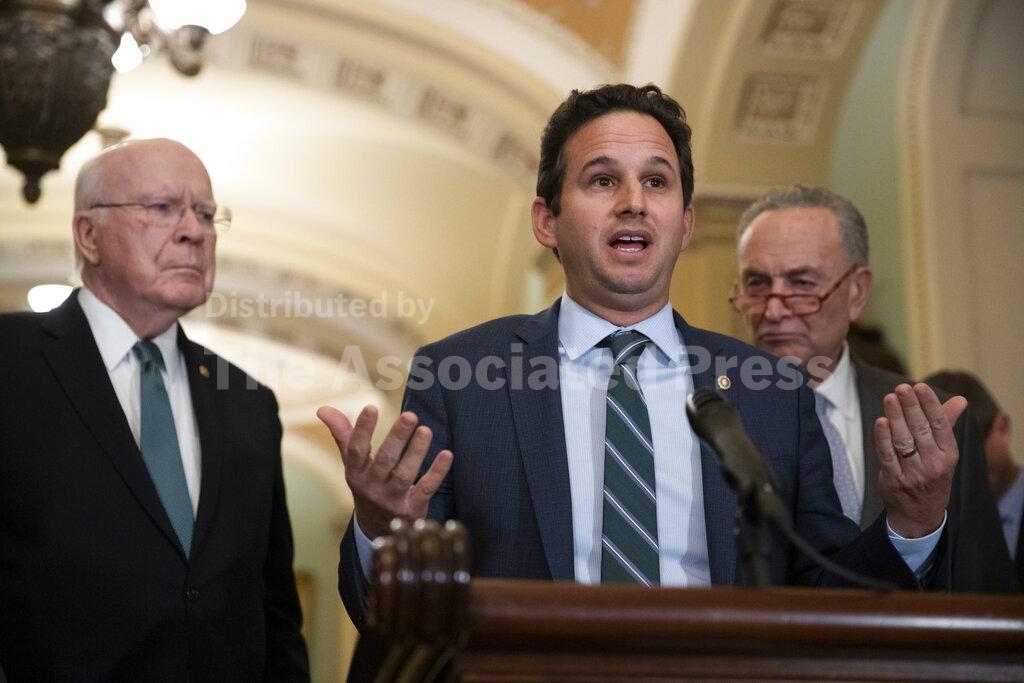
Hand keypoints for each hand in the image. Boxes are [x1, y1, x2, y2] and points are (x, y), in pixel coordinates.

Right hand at [317, 405, 452, 539]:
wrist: (377, 528)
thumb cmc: (366, 484)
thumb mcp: (352, 463)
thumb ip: (342, 434)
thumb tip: (322, 409)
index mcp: (356, 473)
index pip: (356, 450)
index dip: (362, 429)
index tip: (370, 407)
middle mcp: (372, 486)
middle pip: (385, 460)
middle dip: (397, 438)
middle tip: (410, 415)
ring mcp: (392, 499)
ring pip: (405, 475)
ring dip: (416, 452)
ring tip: (426, 431)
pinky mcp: (412, 508)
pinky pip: (425, 488)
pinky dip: (437, 472)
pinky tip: (447, 454)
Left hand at [874, 383, 964, 537]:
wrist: (920, 514)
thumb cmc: (932, 475)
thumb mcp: (944, 453)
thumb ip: (947, 424)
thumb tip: (960, 399)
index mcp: (948, 455)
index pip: (940, 425)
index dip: (930, 404)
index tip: (920, 386)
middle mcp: (933, 464)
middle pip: (921, 430)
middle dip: (911, 407)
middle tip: (902, 388)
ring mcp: (914, 473)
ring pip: (903, 441)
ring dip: (896, 418)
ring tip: (890, 398)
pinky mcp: (894, 479)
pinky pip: (888, 456)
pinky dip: (883, 438)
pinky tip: (881, 422)